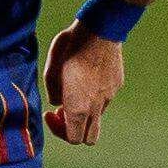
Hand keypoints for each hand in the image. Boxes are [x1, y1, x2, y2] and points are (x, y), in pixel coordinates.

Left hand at [43, 25, 123, 145]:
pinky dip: (95, 98)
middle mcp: (96, 107)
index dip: (59, 131)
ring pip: (97, 118)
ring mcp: (109, 97)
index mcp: (78, 107)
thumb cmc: (71, 47)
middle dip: (74, 130)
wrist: (101, 29)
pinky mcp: (117, 85)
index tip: (51, 113)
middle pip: (89, 138)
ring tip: (75, 93)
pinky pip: (105, 100)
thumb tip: (58, 103)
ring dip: (85, 113)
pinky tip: (88, 78)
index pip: (73, 139)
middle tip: (63, 111)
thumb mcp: (51, 69)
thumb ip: (53, 93)